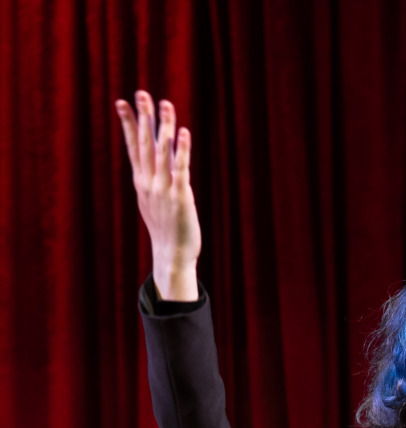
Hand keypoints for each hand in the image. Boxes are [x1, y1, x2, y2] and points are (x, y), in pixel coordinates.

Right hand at [115, 91, 200, 298]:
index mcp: (141, 182)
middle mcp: (149, 182)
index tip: (121, 102)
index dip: (128, 124)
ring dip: (164, 126)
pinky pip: (181, 168)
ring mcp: (163, 189)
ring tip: (166, 104)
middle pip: (145, 144)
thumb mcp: (152, 202)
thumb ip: (153, 180)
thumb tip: (155, 164)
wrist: (171, 255)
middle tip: (142, 93)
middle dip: (143, 117)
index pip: (133, 147)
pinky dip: (182, 149)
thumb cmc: (165, 230)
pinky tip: (183, 132)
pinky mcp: (180, 197)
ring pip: (163, 151)